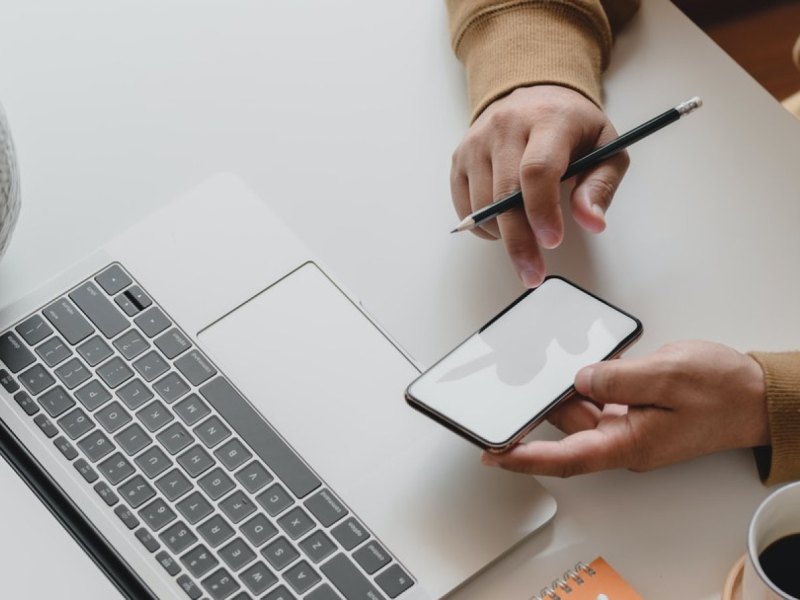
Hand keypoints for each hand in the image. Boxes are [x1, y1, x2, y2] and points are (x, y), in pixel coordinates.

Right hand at [450, 85, 628, 286]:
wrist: (533, 93)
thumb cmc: (572, 126)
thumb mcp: (606, 147)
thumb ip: (601, 185)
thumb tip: (592, 222)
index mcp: (548, 120)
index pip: (537, 170)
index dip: (542, 210)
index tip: (552, 241)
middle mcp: (506, 126)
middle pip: (504, 194)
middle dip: (519, 241)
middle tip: (532, 273)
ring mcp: (477, 142)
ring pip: (481, 204)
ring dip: (503, 236)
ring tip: (526, 245)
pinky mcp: (460, 157)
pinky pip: (465, 205)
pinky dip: (484, 226)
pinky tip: (504, 226)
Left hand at [482, 341, 768, 476]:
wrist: (757, 396)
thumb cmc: (724, 392)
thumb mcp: (668, 376)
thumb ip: (618, 378)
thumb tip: (579, 378)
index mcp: (630, 444)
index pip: (566, 458)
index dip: (525, 458)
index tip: (494, 454)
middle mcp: (624, 440)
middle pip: (568, 429)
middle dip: (539, 411)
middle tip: (509, 391)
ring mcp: (630, 426)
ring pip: (581, 411)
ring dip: (564, 390)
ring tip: (545, 366)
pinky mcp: (635, 411)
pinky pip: (599, 399)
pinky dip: (586, 382)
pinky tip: (582, 362)